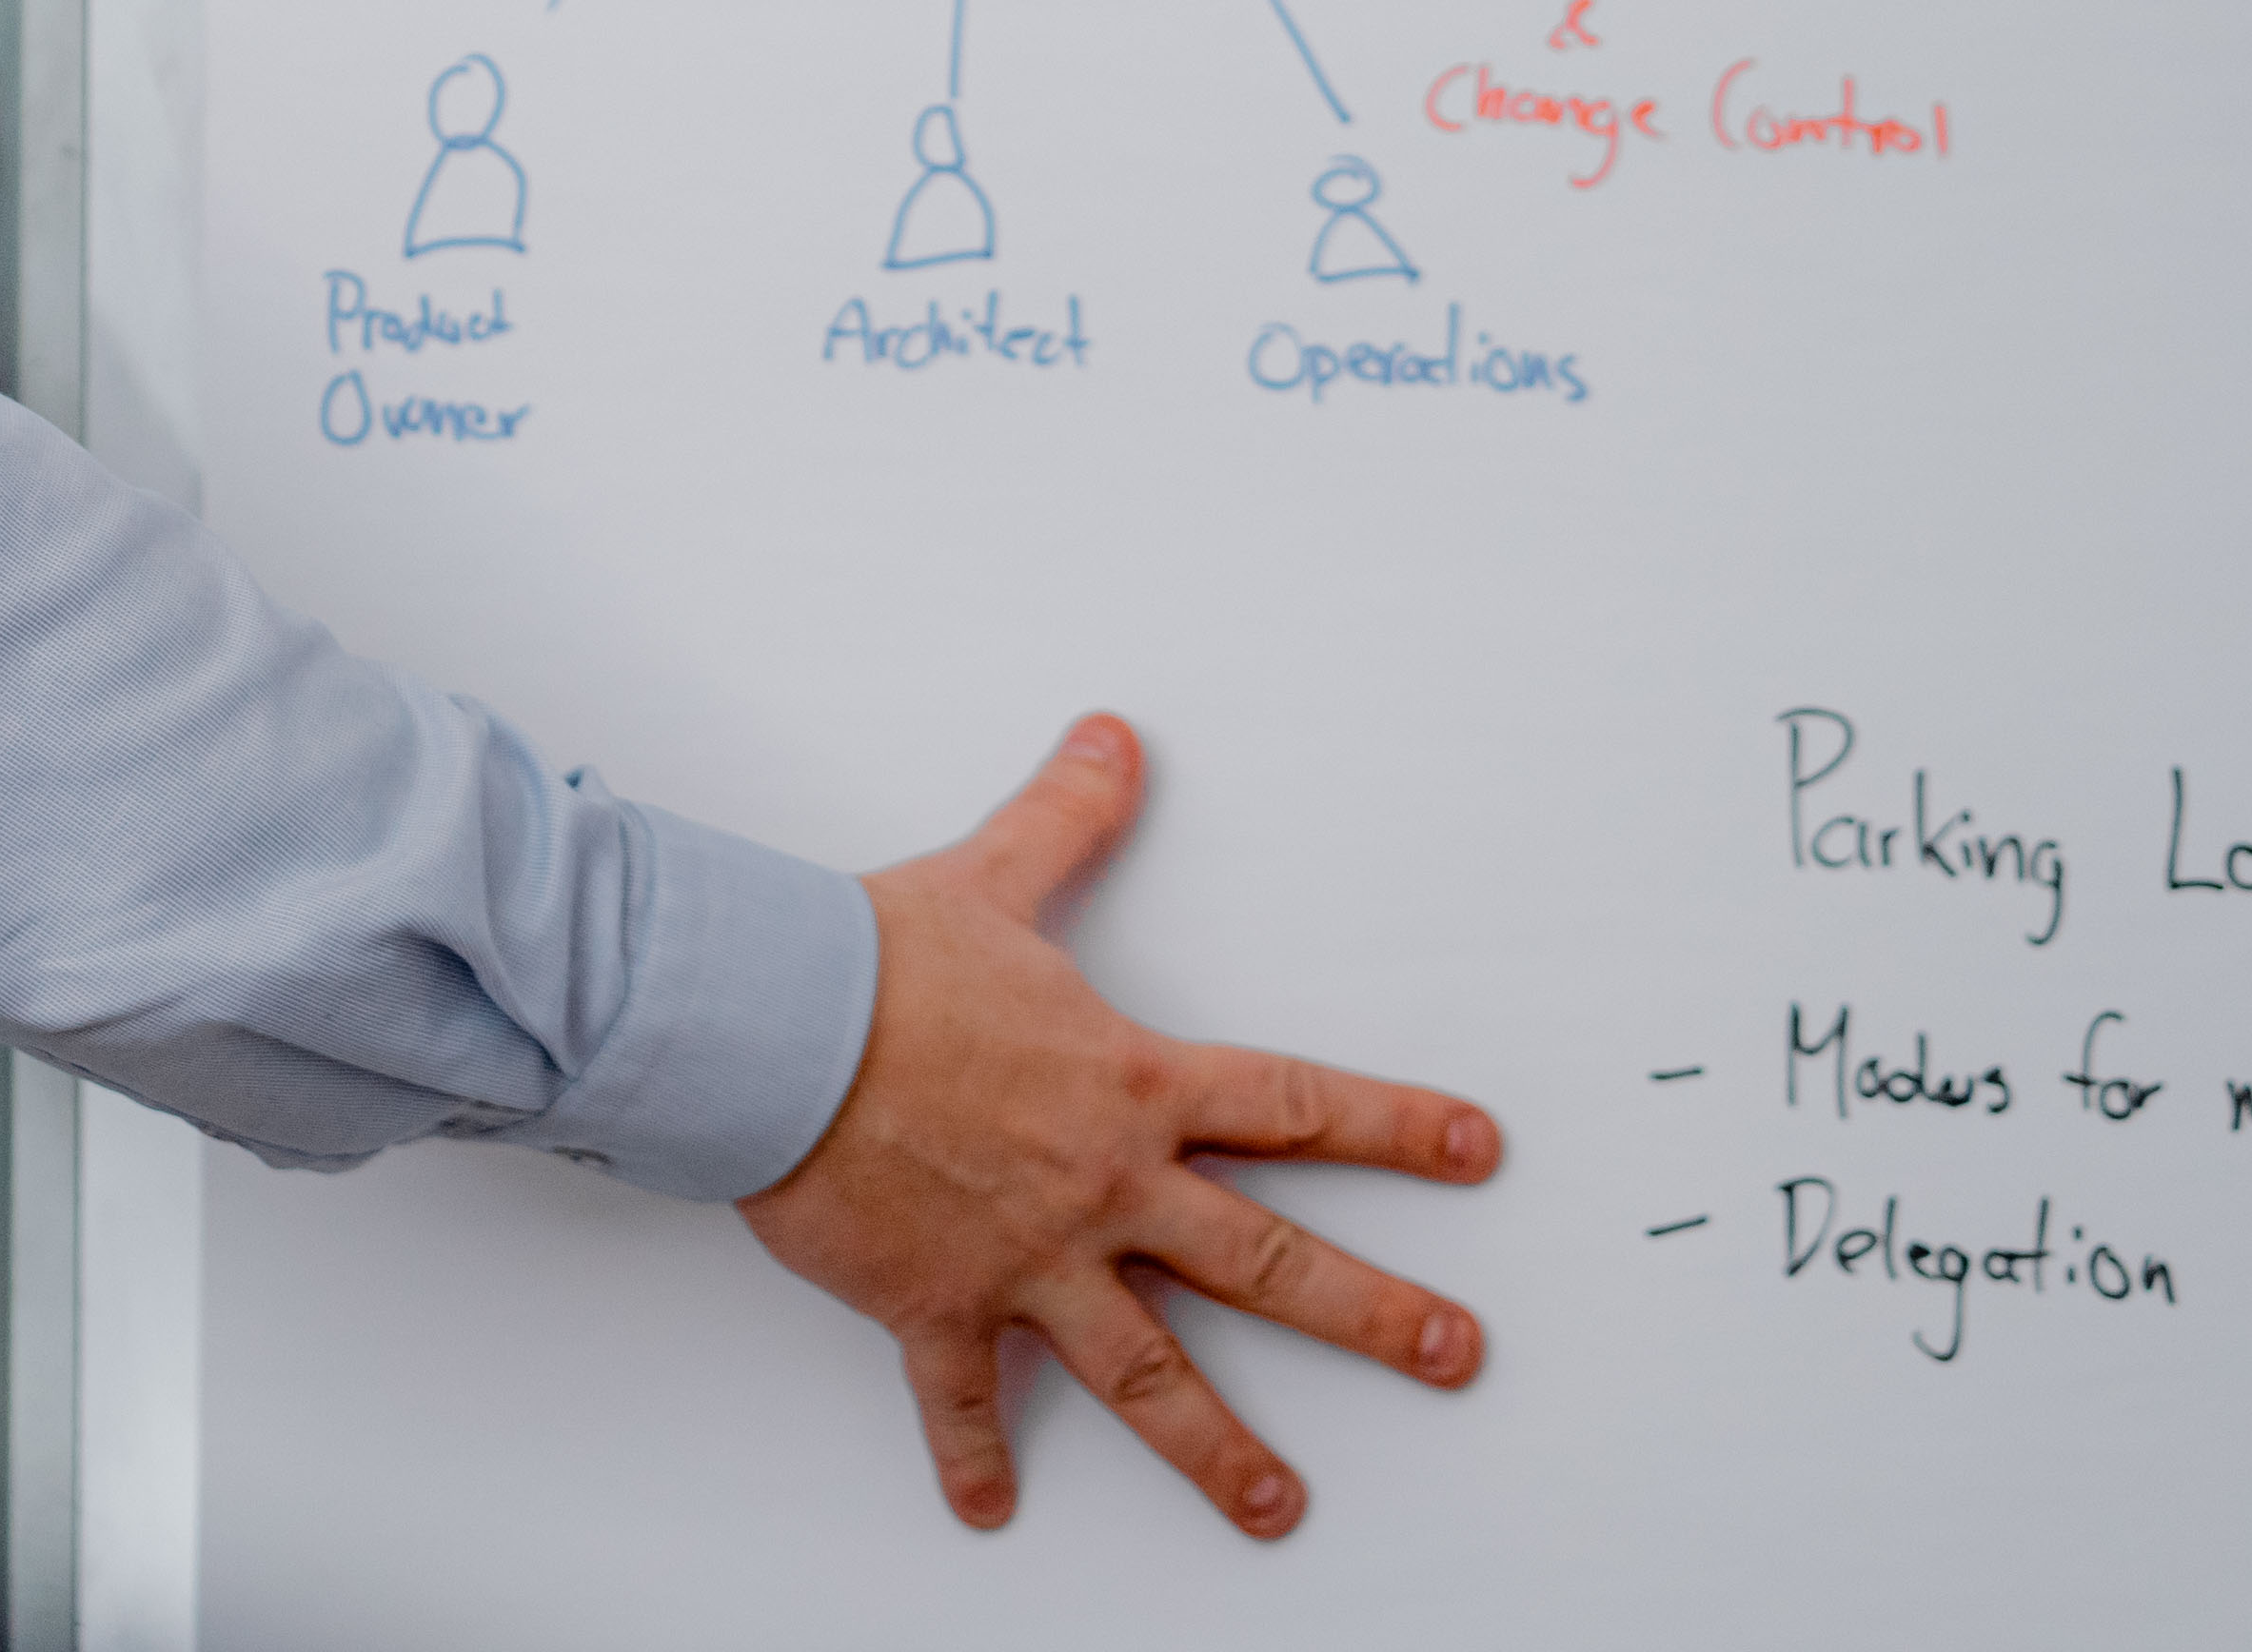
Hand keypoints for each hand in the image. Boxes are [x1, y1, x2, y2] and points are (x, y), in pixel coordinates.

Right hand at [738, 715, 1495, 1542]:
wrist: (773, 1029)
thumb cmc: (874, 960)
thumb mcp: (989, 875)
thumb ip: (1065, 816)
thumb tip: (1116, 738)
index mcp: (1129, 1085)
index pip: (1294, 1106)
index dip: (1396, 1126)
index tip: (1479, 1152)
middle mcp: (1102, 1185)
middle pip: (1267, 1263)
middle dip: (1376, 1315)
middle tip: (1458, 1357)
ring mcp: (1029, 1257)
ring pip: (1148, 1370)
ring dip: (1218, 1450)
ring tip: (1279, 1507)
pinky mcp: (940, 1304)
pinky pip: (963, 1399)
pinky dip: (974, 1460)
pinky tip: (991, 1513)